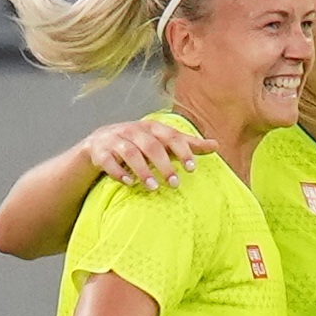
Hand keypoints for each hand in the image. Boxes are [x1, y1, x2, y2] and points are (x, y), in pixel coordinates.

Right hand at [85, 117, 209, 189]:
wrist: (100, 143)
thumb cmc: (139, 144)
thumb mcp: (162, 142)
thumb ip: (186, 144)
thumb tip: (216, 145)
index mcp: (151, 128)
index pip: (170, 136)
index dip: (182, 151)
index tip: (192, 169)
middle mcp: (133, 130)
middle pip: (150, 145)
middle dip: (164, 164)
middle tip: (175, 184)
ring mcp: (114, 139)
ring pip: (129, 153)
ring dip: (142, 170)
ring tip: (154, 187)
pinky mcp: (99, 151)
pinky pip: (107, 161)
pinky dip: (118, 172)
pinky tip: (128, 183)